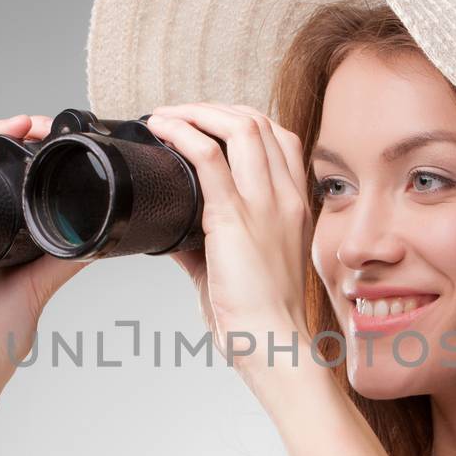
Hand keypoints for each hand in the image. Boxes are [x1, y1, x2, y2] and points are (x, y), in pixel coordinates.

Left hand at [144, 102, 313, 383]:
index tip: (207, 125)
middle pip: (259, 122)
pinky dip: (182, 133)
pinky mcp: (234, 218)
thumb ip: (207, 245)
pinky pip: (209, 156)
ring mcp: (265, 205)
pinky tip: (162, 129)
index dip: (241, 120)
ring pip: (240, 126)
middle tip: (179, 115)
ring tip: (167, 116)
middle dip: (214, 109)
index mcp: (293, 208)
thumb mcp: (238, 271)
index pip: (279, 139)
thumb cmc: (259, 320)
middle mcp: (285, 198)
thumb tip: (170, 233)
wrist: (272, 346)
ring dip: (197, 112)